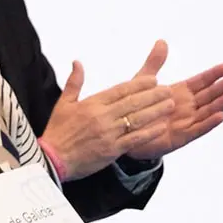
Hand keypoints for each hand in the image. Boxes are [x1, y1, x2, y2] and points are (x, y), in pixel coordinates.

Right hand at [41, 49, 173, 179]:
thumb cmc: (57, 131)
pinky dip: (149, 132)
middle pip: (133, 103)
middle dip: (153, 95)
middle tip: (168, 90)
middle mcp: (102, 117)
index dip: (139, 84)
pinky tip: (162, 127)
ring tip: (170, 105)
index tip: (153, 80)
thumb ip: (74, 83)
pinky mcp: (112, 150)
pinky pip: (135, 139)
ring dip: (156, 111)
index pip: (120, 90)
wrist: (51, 159)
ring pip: (137, 119)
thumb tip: (77, 62)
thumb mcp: (63, 104)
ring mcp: (108, 134)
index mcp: (91, 104)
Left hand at [124, 42, 222, 160]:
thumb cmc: (135, 107)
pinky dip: (208, 123)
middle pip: (208, 96)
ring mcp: (185, 122)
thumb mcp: (143, 82)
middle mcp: (186, 107)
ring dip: (221, 104)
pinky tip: (220, 116)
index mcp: (179, 93)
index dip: (213, 75)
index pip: (200, 82)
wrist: (122, 132)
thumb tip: (162, 41)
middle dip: (222, 87)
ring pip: (207, 112)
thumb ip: (154, 63)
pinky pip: (197, 130)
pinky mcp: (179, 137)